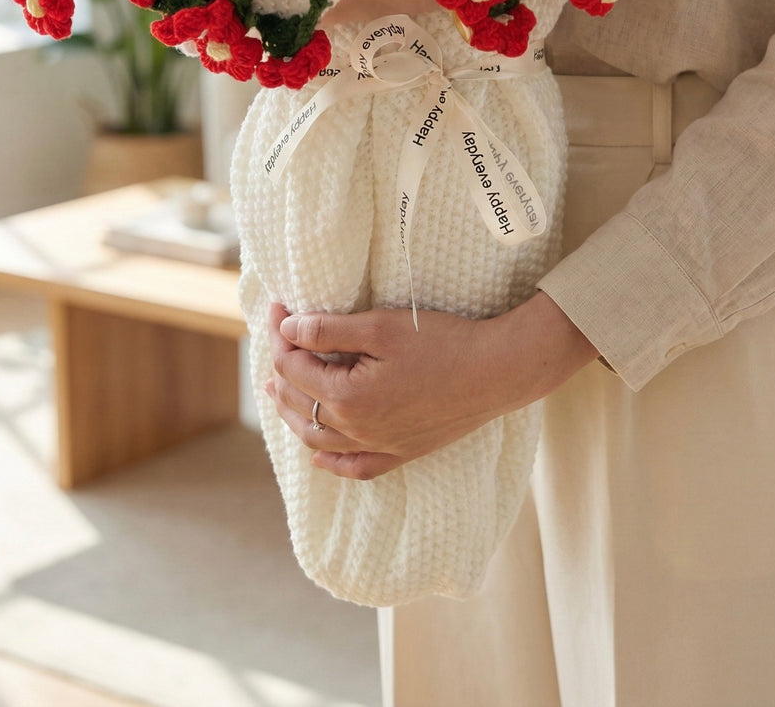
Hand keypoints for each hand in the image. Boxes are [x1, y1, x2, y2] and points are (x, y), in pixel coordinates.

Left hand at [265, 291, 597, 479]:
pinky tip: (318, 457)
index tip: (279, 308)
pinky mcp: (402, 453)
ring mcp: (378, 446)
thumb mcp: (380, 327)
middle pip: (299, 401)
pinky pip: (354, 468)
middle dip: (281, 368)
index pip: (293, 366)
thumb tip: (288, 330)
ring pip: (317, 439)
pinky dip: (330, 463)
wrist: (496, 371)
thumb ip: (328, 330)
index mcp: (346, 398)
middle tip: (279, 338)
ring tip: (278, 391)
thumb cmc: (442, 343)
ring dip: (293, 413)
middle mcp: (356, 430)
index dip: (280, 333)